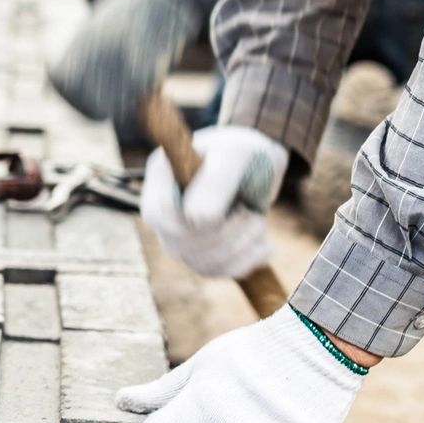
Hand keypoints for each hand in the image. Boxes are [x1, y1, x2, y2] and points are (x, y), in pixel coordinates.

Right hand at [141, 123, 285, 278]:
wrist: (260, 163)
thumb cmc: (245, 151)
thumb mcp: (237, 154)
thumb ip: (216, 180)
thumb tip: (196, 220)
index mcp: (161, 177)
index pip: (160, 214)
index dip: (196, 221)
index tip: (236, 206)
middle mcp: (163, 209)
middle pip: (181, 243)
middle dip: (228, 233)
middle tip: (251, 212)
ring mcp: (178, 235)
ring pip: (202, 262)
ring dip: (241, 246)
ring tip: (258, 220)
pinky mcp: (200, 253)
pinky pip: (219, 271)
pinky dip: (247, 260)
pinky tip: (263, 243)